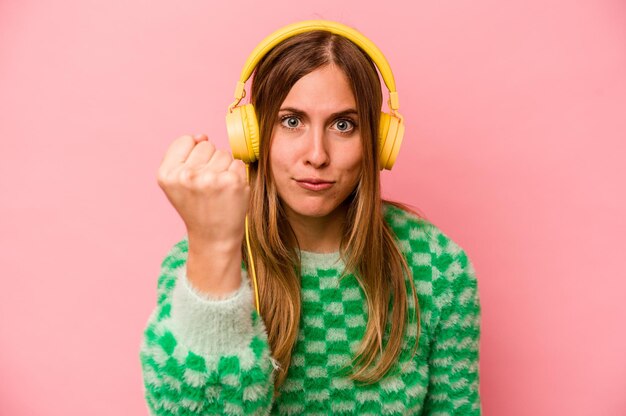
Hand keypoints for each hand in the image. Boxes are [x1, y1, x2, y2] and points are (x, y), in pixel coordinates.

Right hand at [157, 134, 249, 250]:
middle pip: (206, 144)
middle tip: (207, 186)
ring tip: (218, 189)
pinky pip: (238, 163)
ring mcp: (211, 179)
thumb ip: (182, 154)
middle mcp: (186, 176)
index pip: (186, 140)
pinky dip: (237, 175)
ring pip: (224, 152)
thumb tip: (201, 135)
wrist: (213, 237)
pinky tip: (230, 191)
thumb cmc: (196, 206)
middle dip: (209, 161)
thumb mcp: (176, 182)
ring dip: (224, 168)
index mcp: (167, 174)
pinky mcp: (233, 182)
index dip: (192, 156)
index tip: (193, 176)